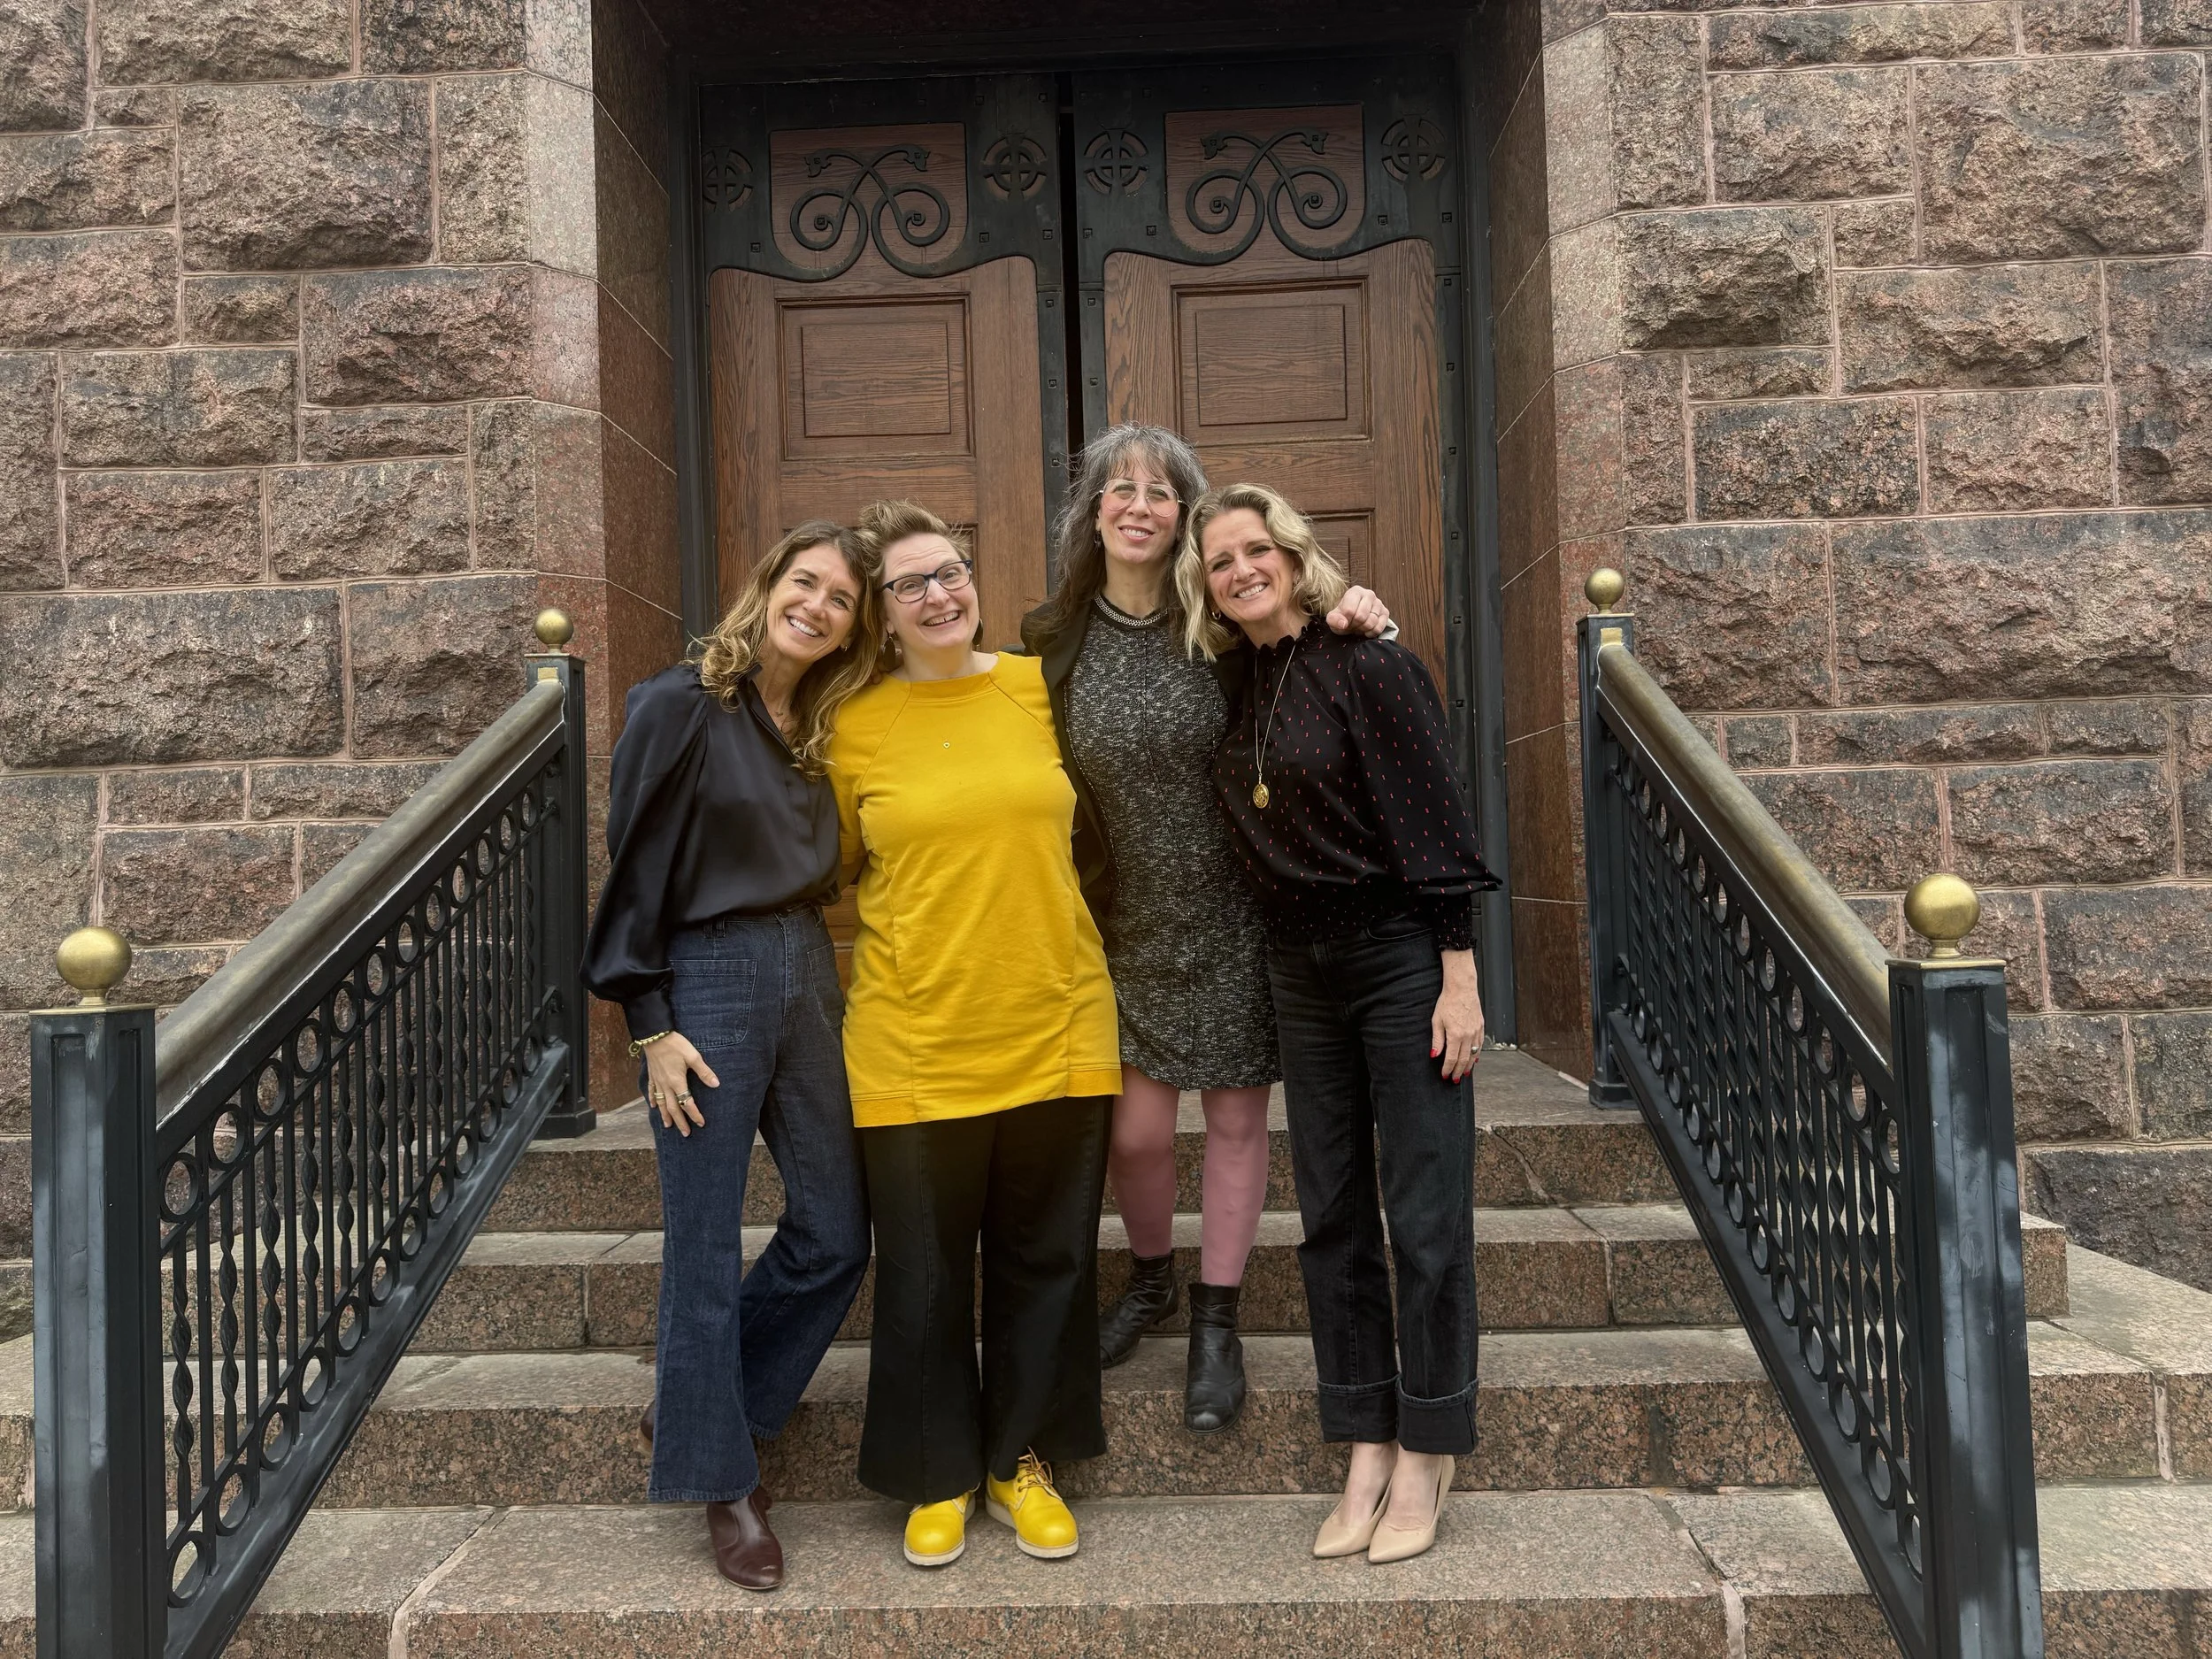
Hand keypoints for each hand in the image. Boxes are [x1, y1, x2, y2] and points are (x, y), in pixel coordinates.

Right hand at [643, 1032, 717, 1135]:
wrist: (655, 1035)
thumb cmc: (675, 1045)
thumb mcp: (693, 1057)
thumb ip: (704, 1072)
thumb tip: (716, 1084)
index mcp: (677, 1082)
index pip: (687, 1103)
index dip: (694, 1114)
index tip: (701, 1123)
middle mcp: (666, 1085)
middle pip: (673, 1108)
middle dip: (680, 1122)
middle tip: (686, 1133)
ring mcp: (657, 1081)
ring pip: (661, 1103)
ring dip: (665, 1115)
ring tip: (668, 1126)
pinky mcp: (652, 1075)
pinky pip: (652, 1091)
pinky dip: (653, 1100)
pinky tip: (653, 1106)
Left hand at [1325, 585, 1390, 638]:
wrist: (1352, 619)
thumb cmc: (1343, 617)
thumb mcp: (1333, 618)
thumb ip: (1334, 620)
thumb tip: (1343, 624)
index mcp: (1355, 591)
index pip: (1349, 610)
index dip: (1345, 621)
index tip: (1344, 622)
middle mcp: (1369, 594)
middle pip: (1361, 617)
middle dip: (1354, 625)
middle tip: (1352, 625)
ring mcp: (1379, 603)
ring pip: (1371, 622)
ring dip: (1363, 629)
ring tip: (1358, 626)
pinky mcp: (1385, 613)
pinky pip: (1379, 627)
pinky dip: (1371, 632)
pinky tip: (1366, 630)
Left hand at [1430, 950, 1483, 1082]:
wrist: (1462, 988)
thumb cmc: (1448, 1002)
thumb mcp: (1437, 1021)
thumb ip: (1437, 1040)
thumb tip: (1434, 1055)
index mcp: (1456, 1035)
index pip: (1452, 1058)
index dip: (1448, 1069)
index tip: (1445, 1075)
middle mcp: (1468, 1035)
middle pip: (1464, 1059)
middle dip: (1459, 1071)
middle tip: (1455, 1079)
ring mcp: (1476, 1031)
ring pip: (1474, 1054)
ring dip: (1469, 1066)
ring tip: (1465, 1073)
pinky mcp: (1481, 1027)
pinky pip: (1480, 1045)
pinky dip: (1477, 1054)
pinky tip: (1474, 1059)